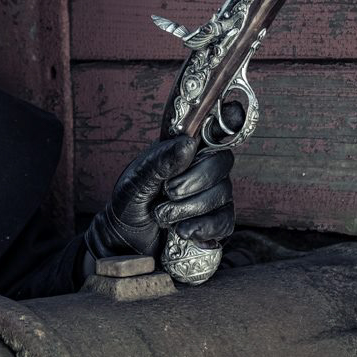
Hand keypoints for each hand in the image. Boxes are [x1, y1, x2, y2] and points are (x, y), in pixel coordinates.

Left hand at [85, 102, 242, 261]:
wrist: (125, 243)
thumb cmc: (129, 205)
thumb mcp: (135, 181)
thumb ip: (160, 162)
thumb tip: (188, 143)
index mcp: (183, 151)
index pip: (214, 129)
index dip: (229, 118)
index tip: (231, 113)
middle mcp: (202, 169)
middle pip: (222, 162)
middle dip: (195, 180)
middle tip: (168, 191)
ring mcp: (212, 196)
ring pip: (222, 194)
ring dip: (189, 208)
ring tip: (163, 216)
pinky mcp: (215, 223)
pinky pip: (225, 221)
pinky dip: (202, 227)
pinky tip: (183, 231)